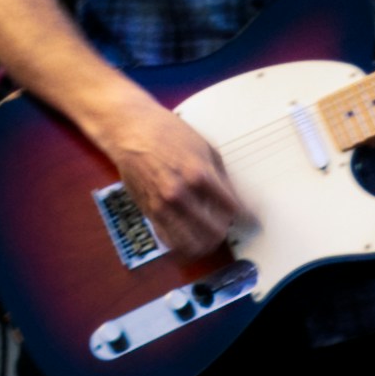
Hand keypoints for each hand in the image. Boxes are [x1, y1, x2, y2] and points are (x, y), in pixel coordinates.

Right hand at [80, 78, 250, 270]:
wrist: (131, 131)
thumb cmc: (168, 134)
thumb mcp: (205, 148)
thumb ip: (221, 177)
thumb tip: (235, 200)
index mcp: (199, 175)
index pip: (231, 209)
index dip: (240, 214)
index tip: (243, 215)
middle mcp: (180, 194)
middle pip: (214, 231)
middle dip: (224, 230)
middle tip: (225, 225)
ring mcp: (163, 206)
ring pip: (191, 244)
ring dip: (205, 244)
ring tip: (209, 236)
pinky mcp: (149, 212)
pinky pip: (170, 240)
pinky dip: (183, 244)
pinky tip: (190, 237)